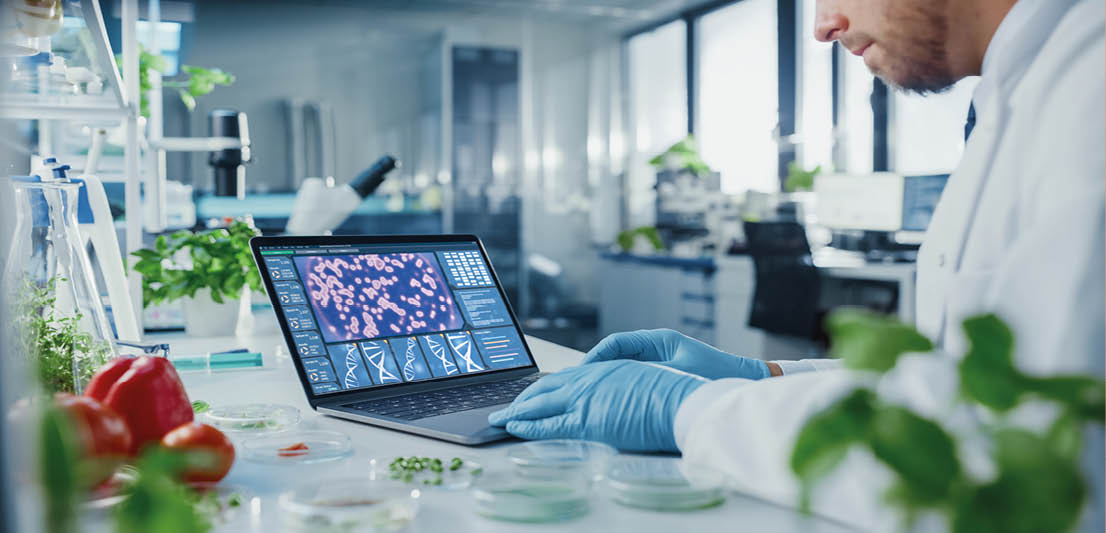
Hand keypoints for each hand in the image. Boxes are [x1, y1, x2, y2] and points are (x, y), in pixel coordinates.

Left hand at [488, 360, 705, 451]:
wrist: (683, 401)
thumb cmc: (676, 396)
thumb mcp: (647, 381)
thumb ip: (628, 388)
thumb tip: (622, 399)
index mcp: (609, 367)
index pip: (570, 375)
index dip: (550, 385)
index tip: (537, 391)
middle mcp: (592, 377)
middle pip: (549, 386)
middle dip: (526, 396)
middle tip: (509, 403)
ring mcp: (586, 397)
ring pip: (541, 403)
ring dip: (518, 410)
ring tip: (500, 417)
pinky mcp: (585, 420)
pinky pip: (547, 424)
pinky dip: (527, 425)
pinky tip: (513, 426)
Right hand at [584, 329, 770, 380]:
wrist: (747, 383)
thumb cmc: (719, 378)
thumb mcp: (681, 376)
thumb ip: (650, 376)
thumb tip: (618, 380)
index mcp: (659, 340)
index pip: (616, 344)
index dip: (595, 358)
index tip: (581, 374)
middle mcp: (657, 346)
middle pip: (614, 353)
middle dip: (593, 368)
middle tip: (574, 385)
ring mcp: (659, 359)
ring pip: (621, 365)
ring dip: (604, 378)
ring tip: (586, 394)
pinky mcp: (663, 373)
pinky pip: (632, 377)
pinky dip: (618, 386)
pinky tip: (609, 401)